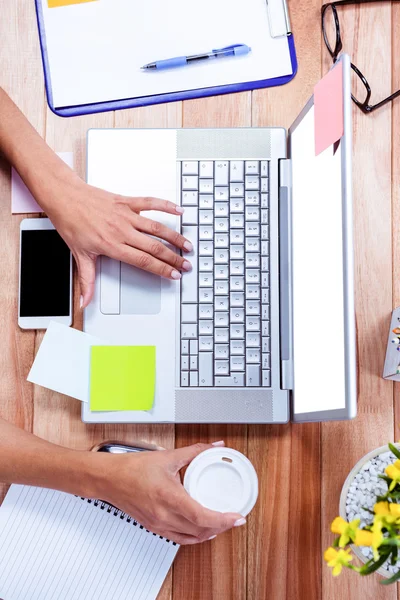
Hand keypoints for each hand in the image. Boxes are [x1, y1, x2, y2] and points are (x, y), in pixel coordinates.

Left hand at [41, 176, 192, 306]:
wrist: (64, 197)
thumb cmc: (71, 222)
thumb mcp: (79, 255)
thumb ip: (86, 281)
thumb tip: (85, 300)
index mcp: (112, 245)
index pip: (143, 260)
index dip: (161, 269)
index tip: (174, 275)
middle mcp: (121, 230)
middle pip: (155, 247)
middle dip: (173, 258)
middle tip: (186, 265)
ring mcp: (126, 215)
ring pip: (157, 227)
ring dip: (175, 237)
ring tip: (187, 245)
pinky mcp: (126, 202)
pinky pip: (150, 203)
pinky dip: (166, 205)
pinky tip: (178, 210)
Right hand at [90, 442, 245, 544]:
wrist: (108, 478)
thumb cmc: (132, 468)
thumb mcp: (168, 456)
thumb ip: (195, 451)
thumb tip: (214, 447)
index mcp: (169, 497)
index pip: (202, 517)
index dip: (223, 520)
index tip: (236, 516)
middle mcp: (164, 516)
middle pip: (200, 531)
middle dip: (221, 526)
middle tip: (233, 517)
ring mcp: (158, 524)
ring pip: (191, 538)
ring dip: (208, 533)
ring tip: (220, 523)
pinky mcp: (154, 527)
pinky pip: (178, 539)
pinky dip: (193, 537)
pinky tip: (200, 529)